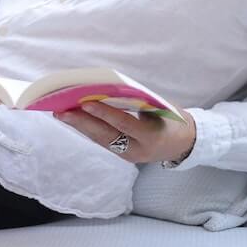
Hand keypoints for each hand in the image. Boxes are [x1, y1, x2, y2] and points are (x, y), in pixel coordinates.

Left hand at [54, 102, 196, 164]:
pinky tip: (75, 121)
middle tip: (61, 111)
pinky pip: (104, 142)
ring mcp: (130, 156)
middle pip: (106, 136)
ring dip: (80, 127)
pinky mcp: (124, 156)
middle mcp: (139, 150)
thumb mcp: (160, 108)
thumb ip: (136, 101)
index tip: (85, 102)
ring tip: (61, 114)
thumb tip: (106, 89)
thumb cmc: (172, 118)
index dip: (103, 113)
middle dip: (81, 123)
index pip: (123, 123)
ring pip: (101, 140)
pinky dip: (89, 130)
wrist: (185, 143)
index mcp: (151, 135)